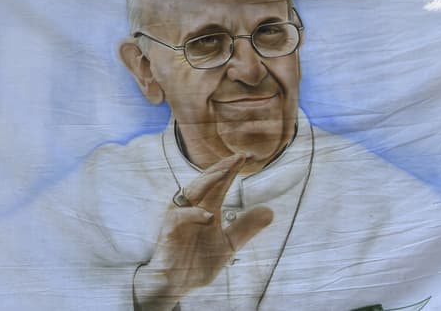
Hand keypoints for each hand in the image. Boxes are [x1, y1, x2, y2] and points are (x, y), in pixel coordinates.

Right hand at [133, 154, 274, 310]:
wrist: (175, 284)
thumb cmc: (197, 261)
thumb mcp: (228, 245)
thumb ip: (246, 228)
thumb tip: (270, 210)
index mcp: (207, 208)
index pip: (221, 184)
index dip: (232, 169)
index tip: (246, 156)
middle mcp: (193, 207)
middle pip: (207, 181)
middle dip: (222, 167)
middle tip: (239, 157)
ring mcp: (180, 216)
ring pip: (192, 191)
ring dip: (208, 181)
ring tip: (225, 173)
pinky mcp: (169, 230)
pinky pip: (180, 216)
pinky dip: (194, 213)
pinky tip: (209, 215)